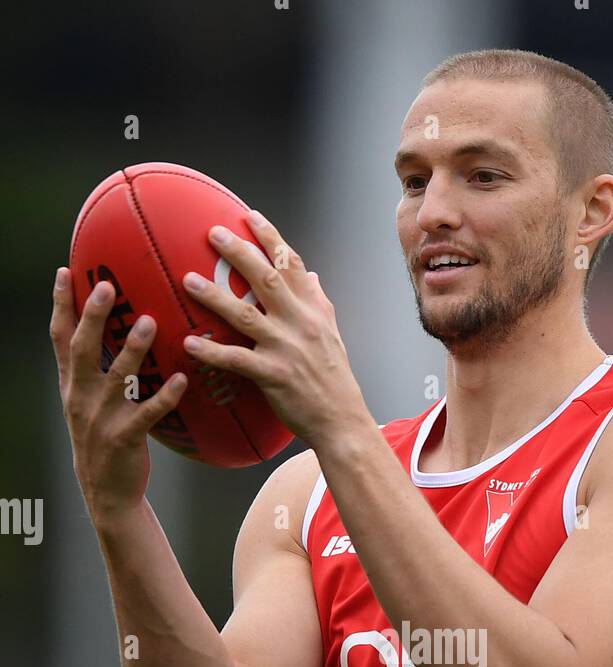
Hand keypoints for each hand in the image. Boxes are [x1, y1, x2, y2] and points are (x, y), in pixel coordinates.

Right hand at [49, 269, 187, 521]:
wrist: (106, 492)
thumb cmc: (104, 439)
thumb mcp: (87, 403)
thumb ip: (93, 370)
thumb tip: (107, 330)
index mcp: (71, 385)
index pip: (60, 338)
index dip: (60, 304)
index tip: (64, 270)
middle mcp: (81, 397)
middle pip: (83, 349)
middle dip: (92, 316)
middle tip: (106, 285)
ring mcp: (101, 419)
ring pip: (116, 378)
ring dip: (132, 349)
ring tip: (149, 322)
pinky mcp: (124, 439)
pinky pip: (147, 414)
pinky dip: (164, 396)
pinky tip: (180, 379)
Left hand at [181, 212, 370, 444]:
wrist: (343, 421)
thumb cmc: (335, 381)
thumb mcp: (333, 335)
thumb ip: (319, 302)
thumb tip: (312, 276)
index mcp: (314, 311)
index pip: (292, 265)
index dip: (270, 238)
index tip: (250, 216)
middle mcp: (301, 324)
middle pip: (267, 279)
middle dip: (239, 253)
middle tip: (212, 233)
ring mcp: (287, 349)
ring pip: (247, 315)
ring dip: (215, 297)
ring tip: (188, 280)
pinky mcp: (274, 376)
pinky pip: (237, 359)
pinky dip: (213, 351)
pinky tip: (190, 344)